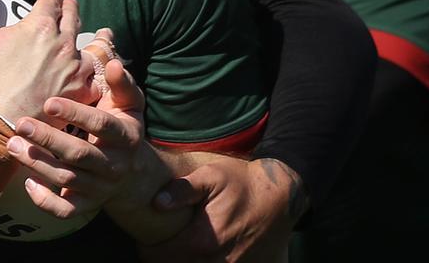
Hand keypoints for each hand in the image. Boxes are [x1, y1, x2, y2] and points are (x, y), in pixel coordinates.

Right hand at [0, 0, 95, 122]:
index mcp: (38, 26)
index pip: (52, 0)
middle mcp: (62, 43)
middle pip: (73, 17)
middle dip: (70, 8)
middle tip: (70, 5)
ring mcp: (74, 68)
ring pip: (90, 45)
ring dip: (89, 36)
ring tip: (94, 33)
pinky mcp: (80, 92)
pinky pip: (97, 77)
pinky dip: (98, 71)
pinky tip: (99, 70)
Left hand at [6, 58, 148, 217]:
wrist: (132, 171)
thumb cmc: (120, 125)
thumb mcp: (128, 103)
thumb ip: (120, 83)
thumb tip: (113, 63)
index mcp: (126, 136)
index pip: (101, 125)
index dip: (76, 114)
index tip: (49, 102)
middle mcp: (114, 165)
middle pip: (80, 154)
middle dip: (48, 139)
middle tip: (21, 124)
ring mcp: (101, 188)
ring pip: (67, 179)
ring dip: (38, 164)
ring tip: (13, 145)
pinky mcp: (87, 206)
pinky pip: (65, 211)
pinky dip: (45, 200)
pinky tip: (27, 183)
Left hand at [139, 157, 304, 262]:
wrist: (281, 197)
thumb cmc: (243, 183)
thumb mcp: (212, 175)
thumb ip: (183, 189)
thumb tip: (157, 203)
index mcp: (202, 240)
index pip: (157, 256)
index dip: (147, 247)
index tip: (147, 235)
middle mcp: (215, 262)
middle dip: (162, 257)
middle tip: (160, 241)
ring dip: (180, 262)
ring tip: (178, 247)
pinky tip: (198, 253)